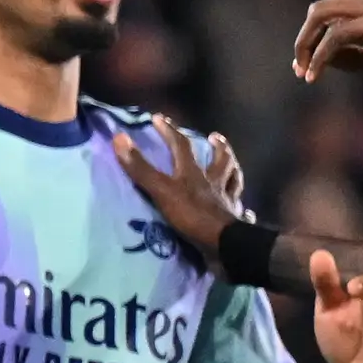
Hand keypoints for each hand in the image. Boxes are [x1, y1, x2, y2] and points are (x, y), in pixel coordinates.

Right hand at [113, 121, 245, 258]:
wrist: (223, 244)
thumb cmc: (191, 216)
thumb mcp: (161, 191)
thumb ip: (141, 168)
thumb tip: (119, 138)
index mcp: (194, 174)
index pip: (181, 146)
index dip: (168, 131)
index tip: (159, 118)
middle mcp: (214, 183)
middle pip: (219, 160)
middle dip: (216, 147)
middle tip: (214, 137)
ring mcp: (227, 202)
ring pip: (233, 179)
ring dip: (233, 169)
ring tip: (232, 162)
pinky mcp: (235, 221)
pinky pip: (240, 210)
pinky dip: (241, 206)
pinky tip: (244, 207)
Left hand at [291, 0, 362, 91]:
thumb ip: (354, 56)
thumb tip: (321, 60)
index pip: (330, 13)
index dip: (311, 39)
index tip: (303, 67)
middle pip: (320, 9)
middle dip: (304, 40)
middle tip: (299, 70)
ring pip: (322, 17)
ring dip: (306, 48)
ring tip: (305, 76)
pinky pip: (336, 36)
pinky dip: (320, 57)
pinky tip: (315, 76)